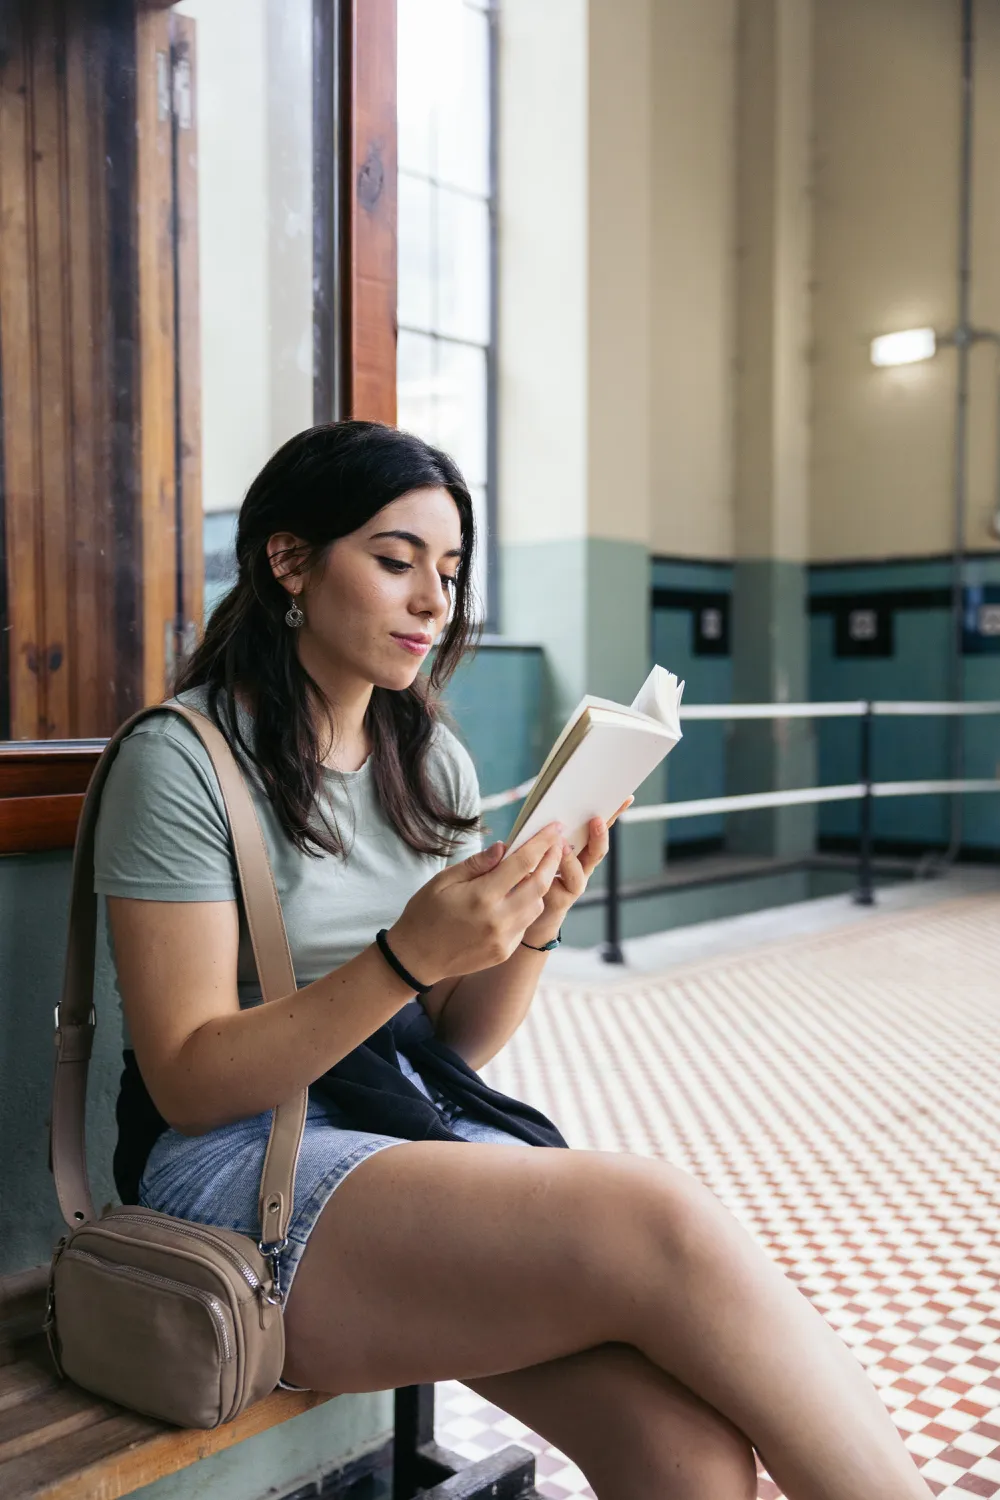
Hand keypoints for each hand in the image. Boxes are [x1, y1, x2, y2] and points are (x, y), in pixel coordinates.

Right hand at [387, 823, 564, 984]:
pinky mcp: (503, 951)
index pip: (522, 863)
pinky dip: (526, 907)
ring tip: (534, 871)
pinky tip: (515, 898)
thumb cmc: (425, 914)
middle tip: (557, 845)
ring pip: (537, 907)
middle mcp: (498, 919)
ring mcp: (503, 939)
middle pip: (540, 885)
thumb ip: (477, 864)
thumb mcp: (443, 880)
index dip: (542, 843)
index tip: (554, 829)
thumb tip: (504, 847)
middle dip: (552, 862)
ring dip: (540, 886)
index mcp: (481, 896)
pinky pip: (525, 925)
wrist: (415, 959)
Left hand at [520, 798, 633, 947]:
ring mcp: (575, 885)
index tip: (625, 797)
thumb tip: (550, 809)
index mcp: (582, 849)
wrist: (531, 914)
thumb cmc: (535, 873)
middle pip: (597, 850)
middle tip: (596, 820)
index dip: (613, 814)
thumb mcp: (544, 848)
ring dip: (569, 857)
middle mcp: (583, 867)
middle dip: (599, 835)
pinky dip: (550, 876)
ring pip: (578, 871)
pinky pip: (557, 887)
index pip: (600, 828)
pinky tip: (542, 864)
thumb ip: (548, 833)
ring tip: (561, 845)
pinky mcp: (561, 900)